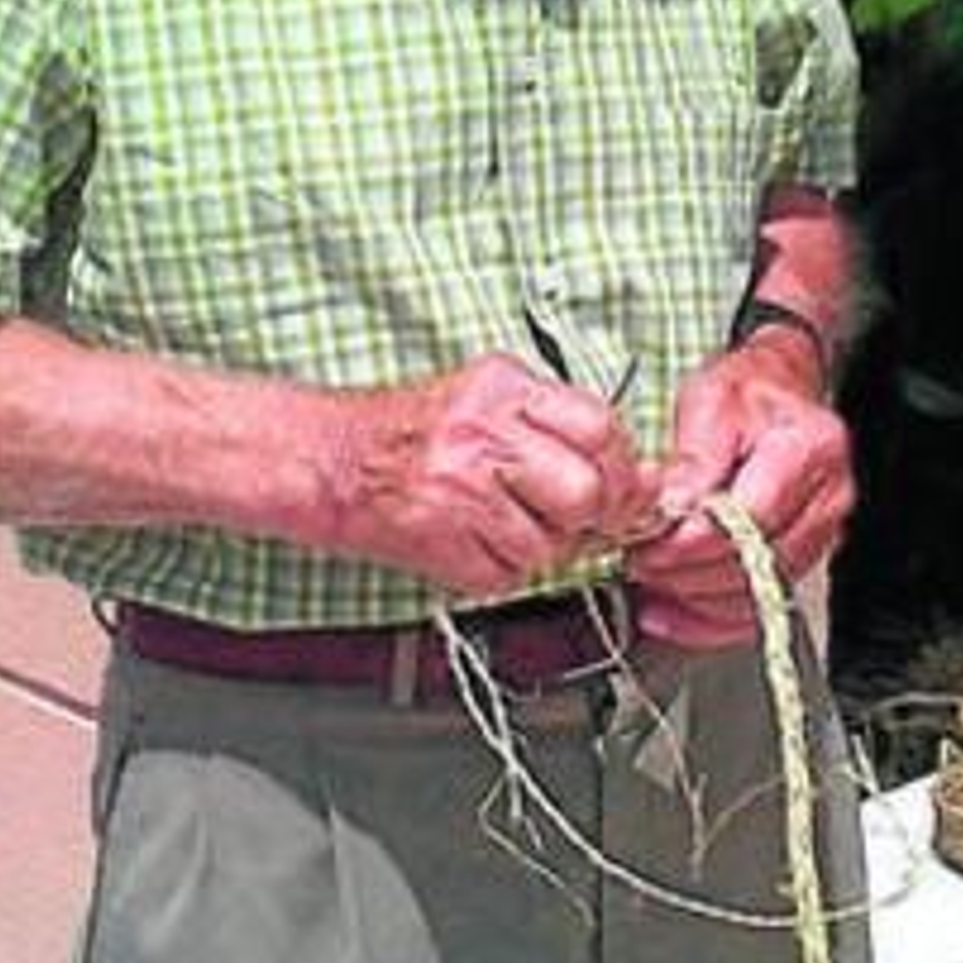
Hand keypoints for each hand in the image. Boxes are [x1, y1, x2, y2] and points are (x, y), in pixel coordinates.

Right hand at [324, 353, 656, 601]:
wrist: (326, 461)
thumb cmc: (406, 434)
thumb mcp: (483, 400)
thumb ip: (553, 426)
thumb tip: (636, 475)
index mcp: (501, 387)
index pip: (601, 427)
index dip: (624, 470)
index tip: (621, 490)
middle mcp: (482, 432)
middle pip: (585, 490)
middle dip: (590, 517)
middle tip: (573, 521)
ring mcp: (460, 487)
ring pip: (550, 543)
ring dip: (538, 548)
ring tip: (502, 526)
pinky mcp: (441, 539)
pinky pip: (508, 575)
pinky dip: (500, 570)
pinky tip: (471, 542)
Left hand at [625, 338, 853, 649]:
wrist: (777, 390)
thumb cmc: (748, 391)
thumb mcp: (710, 401)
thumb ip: (693, 456)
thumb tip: (674, 506)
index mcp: (808, 448)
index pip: (753, 517)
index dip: (695, 539)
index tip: (651, 540)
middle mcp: (827, 497)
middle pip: (758, 562)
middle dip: (687, 572)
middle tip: (638, 559)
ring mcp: (823, 532)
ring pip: (759, 594)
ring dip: (695, 600)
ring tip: (649, 581)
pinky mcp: (805, 557)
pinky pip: (760, 608)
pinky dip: (710, 620)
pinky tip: (671, 612)